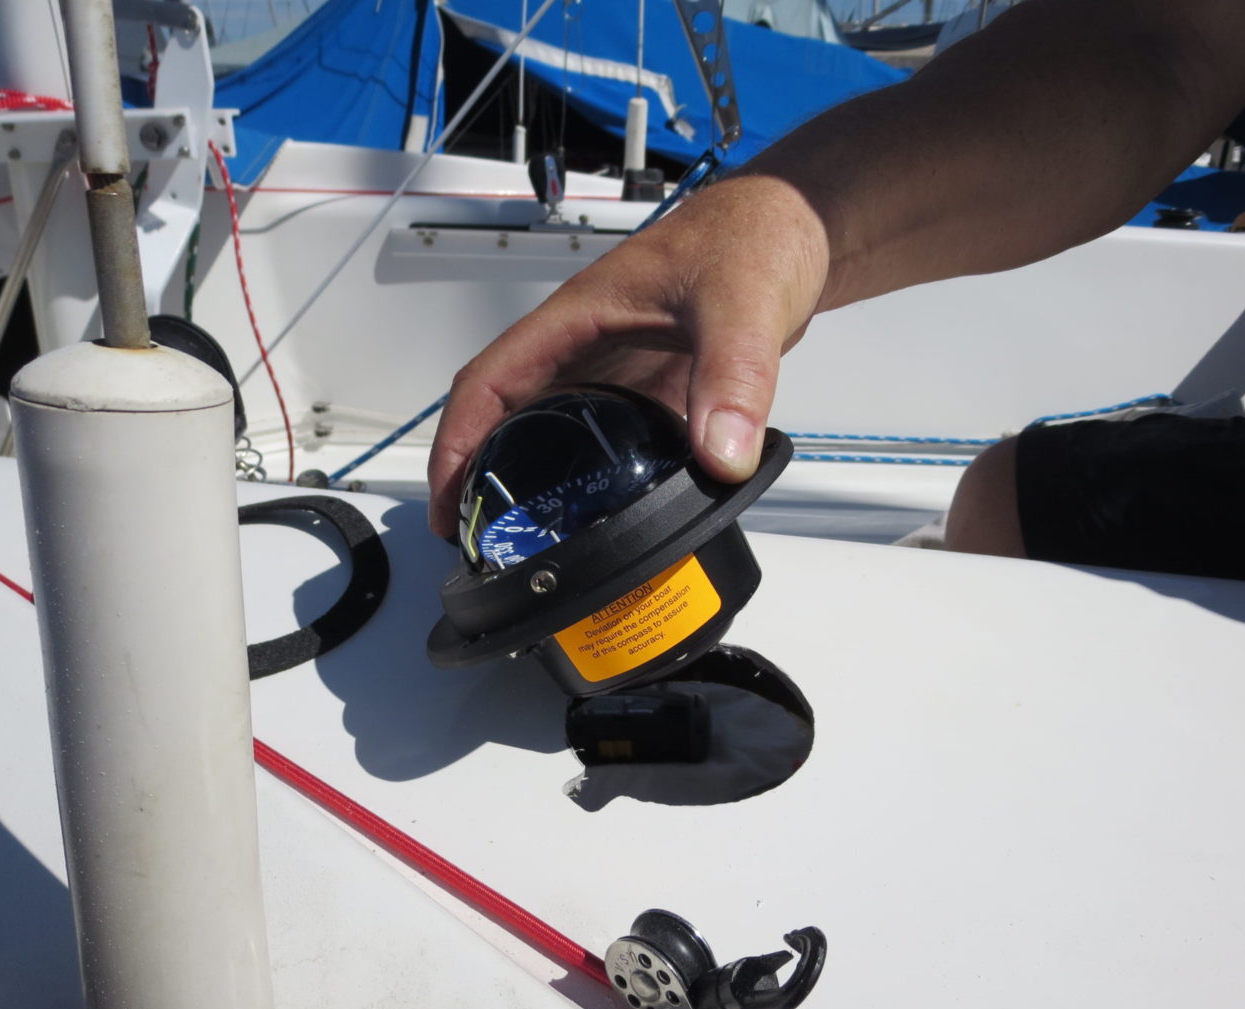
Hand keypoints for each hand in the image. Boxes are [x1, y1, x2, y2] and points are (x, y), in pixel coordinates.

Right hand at [427, 173, 831, 536]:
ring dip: (534, 478)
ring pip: (557, 428)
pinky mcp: (654, 385)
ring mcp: (620, 367)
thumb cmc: (754, 236)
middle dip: (482, 475)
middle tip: (480, 541)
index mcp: (578, 318)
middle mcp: (589, 346)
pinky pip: (611, 436)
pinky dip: (600, 476)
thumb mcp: (741, 305)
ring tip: (531, 542)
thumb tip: (721, 456)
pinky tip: (612, 515)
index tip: (448, 502)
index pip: (490, 381)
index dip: (457, 442)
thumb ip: (734, 378)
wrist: (797, 229)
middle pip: (509, 413)